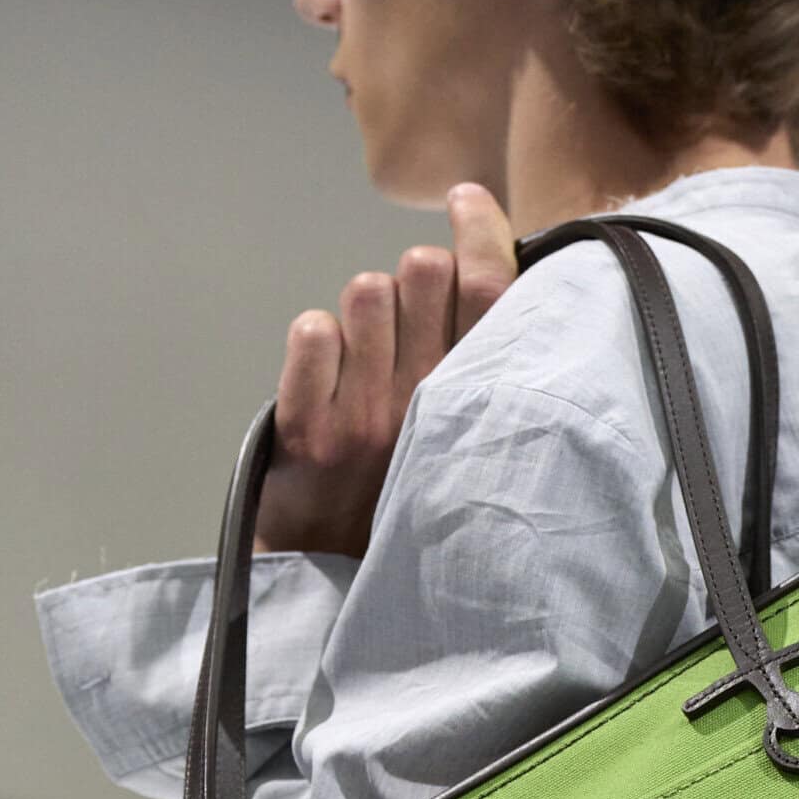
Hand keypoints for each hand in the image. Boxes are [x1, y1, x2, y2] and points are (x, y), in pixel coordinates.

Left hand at [254, 183, 516, 556]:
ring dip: (363, 314)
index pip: (490, 285)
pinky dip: (315, 345)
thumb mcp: (470, 446)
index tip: (464, 200)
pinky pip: (310, 333)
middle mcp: (428, 406)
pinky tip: (326, 375)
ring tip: (366, 359)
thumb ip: (481, 370)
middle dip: (412, 282)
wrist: (346, 598)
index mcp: (478, 408)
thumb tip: (488, 274)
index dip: (478, 228)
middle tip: (408, 325)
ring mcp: (365, 417)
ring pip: (363, 292)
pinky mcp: (307, 431)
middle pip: (422, 272)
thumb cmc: (413, 508)